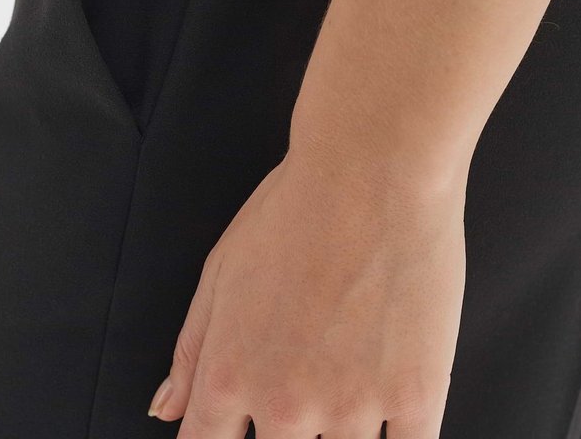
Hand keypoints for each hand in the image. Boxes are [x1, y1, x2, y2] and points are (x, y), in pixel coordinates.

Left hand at [147, 143, 466, 437]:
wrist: (375, 168)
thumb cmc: (300, 203)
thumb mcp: (223, 267)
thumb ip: (192, 347)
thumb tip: (166, 407)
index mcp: (229, 375)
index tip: (241, 427)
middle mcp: (285, 405)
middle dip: (287, 432)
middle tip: (306, 384)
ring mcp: (353, 407)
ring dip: (344, 431)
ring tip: (354, 374)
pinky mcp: (415, 394)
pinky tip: (394, 414)